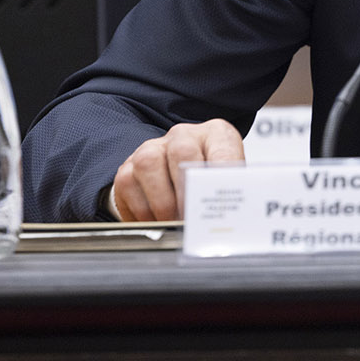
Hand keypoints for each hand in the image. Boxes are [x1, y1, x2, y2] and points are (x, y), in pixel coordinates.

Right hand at [112, 119, 244, 220]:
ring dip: (161, 203)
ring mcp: (153, 147)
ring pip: (148, 164)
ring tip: (172, 225)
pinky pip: (126, 184)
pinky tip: (154, 223)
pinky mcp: (129, 165)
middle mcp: (183, 135)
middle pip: (182, 151)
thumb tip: (232, 223)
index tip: (221, 206)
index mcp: (216, 135)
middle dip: (186, 192)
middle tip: (191, 220)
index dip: (221, 181)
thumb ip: (228, 197)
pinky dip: (140, 210)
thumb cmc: (207, 182)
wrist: (180, 176)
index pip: (223, 152)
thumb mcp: (226, 185)